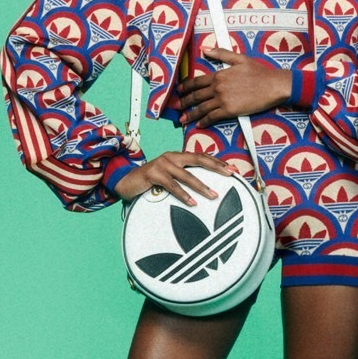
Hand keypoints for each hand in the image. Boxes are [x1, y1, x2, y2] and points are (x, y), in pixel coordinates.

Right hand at [114, 151, 234, 206]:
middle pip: (198, 159)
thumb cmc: (150, 181)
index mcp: (177, 156)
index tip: (232, 170)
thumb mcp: (169, 176)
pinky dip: (183, 194)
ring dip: (202, 186)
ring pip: (187, 175)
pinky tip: (192, 202)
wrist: (125, 181)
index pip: (201, 156)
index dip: (217, 162)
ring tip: (213, 195)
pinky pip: (172, 185)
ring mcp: (162, 164)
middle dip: (216, 167)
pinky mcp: (153, 174)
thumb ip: (183, 176)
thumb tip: (204, 185)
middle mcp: (171, 157)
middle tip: (230, 175)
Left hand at [178, 48, 292, 125]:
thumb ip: (221, 54)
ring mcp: (223, 100)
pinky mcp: (230, 111)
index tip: (180, 91)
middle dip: (184, 102)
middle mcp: (218, 87)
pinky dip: (204, 121)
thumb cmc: (259, 72)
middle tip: (177, 107)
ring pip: (202, 108)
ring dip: (190, 115)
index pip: (197, 82)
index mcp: (219, 75)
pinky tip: (199, 125)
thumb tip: (205, 49)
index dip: (186, 87)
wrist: (272, 85)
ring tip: (183, 120)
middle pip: (196, 96)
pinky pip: (212, 117)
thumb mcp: (239, 58)